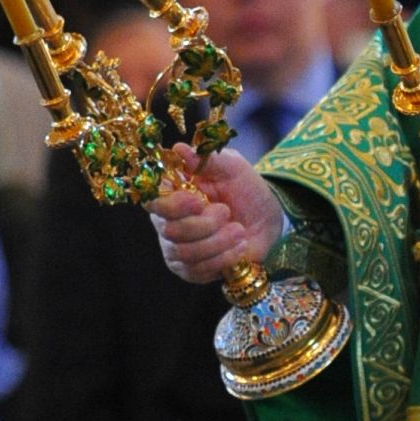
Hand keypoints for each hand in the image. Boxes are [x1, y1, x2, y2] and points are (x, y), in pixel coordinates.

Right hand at [145, 144, 283, 281]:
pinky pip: (197, 272)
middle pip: (171, 231)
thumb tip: (179, 148)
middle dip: (205, 224)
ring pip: (185, 253)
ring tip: (240, 231)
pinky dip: (222, 260)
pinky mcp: (191, 270)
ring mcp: (177, 248)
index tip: (198, 201)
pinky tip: (239, 248)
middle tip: (227, 212)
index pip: (152, 201)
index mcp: (173, 193)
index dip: (172, 205)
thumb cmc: (245, 188)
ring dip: (218, 243)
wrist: (267, 220)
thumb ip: (207, 159)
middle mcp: (168, 222)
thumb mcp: (232, 167)